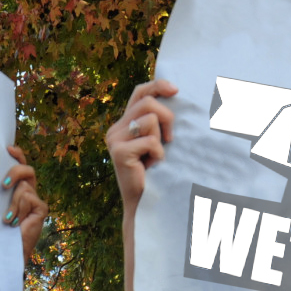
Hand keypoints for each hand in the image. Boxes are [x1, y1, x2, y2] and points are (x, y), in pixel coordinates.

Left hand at [2, 145, 47, 261]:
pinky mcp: (42, 208)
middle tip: (4, 185)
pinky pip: (28, 198)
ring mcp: (36, 200)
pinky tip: (14, 222)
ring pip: (23, 188)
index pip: (20, 165)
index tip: (8, 148)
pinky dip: (18, 209)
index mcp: (17, 189)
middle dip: (15, 171)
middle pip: (27, 170)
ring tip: (8, 219)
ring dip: (13, 204)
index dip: (17, 155)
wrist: (7, 249)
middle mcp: (28, 192)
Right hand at [105, 80, 178, 214]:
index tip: (176, 90)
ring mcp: (114, 140)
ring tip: (156, 156)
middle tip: (171, 139)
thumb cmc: (157, 173)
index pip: (139, 93)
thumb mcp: (158, 141)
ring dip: (161, 139)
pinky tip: (153, 166)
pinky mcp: (119, 152)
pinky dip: (159, 154)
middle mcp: (115, 129)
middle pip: (147, 102)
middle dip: (167, 117)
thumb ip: (158, 121)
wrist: (145, 203)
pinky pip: (150, 140)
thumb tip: (176, 95)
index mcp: (123, 124)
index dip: (157, 86)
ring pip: (150, 119)